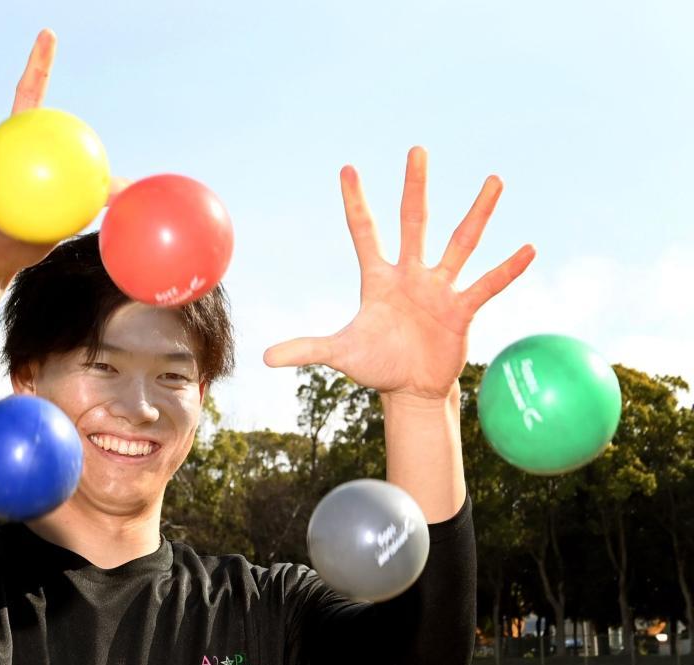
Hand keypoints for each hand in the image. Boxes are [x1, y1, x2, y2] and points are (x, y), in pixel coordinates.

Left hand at [263, 147, 535, 401]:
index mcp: (379, 279)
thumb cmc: (377, 363)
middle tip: (417, 149)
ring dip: (477, 213)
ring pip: (461, 243)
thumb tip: (264, 358)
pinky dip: (507, 270)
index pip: (365, 232)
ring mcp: (440, 288)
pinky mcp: (462, 310)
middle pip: (414, 222)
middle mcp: (411, 274)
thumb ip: (307, 350)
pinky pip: (487, 285)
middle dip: (414, 187)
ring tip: (494, 179)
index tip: (347, 168)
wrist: (412, 388)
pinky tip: (528, 248)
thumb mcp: (341, 354)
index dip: (356, 203)